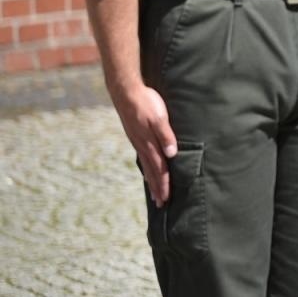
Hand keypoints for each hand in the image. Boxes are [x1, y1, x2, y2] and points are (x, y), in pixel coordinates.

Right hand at [112, 84, 176, 206]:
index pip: (160, 168)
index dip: (164, 183)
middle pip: (153, 171)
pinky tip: (147, 172)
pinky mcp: (136, 137)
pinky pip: (142, 157)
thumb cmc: (145, 103)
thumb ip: (166, 135)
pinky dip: (146, 168)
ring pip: (147, 166)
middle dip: (158, 187)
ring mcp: (138, 142)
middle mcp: (143, 145)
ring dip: (152, 181)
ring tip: (155, 194)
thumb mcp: (159, 117)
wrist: (126, 92)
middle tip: (161, 204)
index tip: (166, 199)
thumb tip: (171, 154)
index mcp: (150, 142)